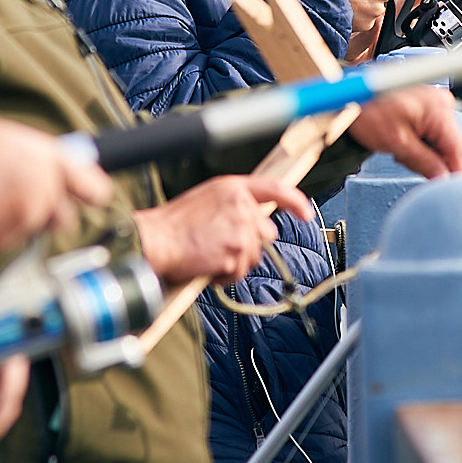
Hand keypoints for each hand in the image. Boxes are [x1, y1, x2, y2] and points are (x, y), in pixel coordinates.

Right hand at [0, 114, 112, 255]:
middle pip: (64, 214)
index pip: (94, 186)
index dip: (89, 188)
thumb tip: (21, 151)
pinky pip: (6, 239)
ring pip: (33, 228)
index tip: (86, 190)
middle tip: (20, 193)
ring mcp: (21, 226)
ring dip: (21, 220)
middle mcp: (40, 195)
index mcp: (43, 160)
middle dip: (49, 208)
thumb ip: (17, 147)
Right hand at [134, 175, 311, 285]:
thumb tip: (258, 220)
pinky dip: (225, 275)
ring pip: (253, 256)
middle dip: (250, 244)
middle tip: (221, 245)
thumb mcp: (208, 199)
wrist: (156, 240)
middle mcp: (241, 206)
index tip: (306, 213)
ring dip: (235, 262)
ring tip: (209, 254)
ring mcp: (239, 230)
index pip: (275, 188)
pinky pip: (238, 272)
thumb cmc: (175, 223)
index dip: (295, 201)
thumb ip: (236, 203)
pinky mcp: (233, 253)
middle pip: (266, 233)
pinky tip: (206, 265)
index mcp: (233, 187)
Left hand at [348, 86, 461, 177]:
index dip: (453, 173)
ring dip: (424, 153)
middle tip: (406, 161)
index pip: (458, 150)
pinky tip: (403, 141)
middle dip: (433, 161)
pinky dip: (420, 143)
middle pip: (450, 146)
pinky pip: (432, 133)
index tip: (446, 188)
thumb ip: (424, 163)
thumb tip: (442, 178)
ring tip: (400, 149)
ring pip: (440, 142)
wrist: (351, 98)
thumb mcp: (397, 143)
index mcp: (438, 109)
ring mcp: (435, 104)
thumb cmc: (368, 111)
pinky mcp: (427, 107)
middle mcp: (441, 103)